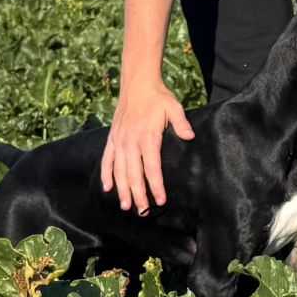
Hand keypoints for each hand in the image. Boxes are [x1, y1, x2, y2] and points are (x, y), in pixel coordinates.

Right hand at [100, 80, 194, 215]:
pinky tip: (107, 188)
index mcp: (147, 137)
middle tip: (143, 212)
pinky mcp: (113, 138)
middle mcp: (131, 141)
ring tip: (126, 206)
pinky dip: (106, 174)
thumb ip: (181, 123)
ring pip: (119, 170)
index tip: (160, 200)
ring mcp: (120, 140)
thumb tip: (190, 137)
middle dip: (139, 195)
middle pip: (134, 174)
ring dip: (122, 189)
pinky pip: (107, 159)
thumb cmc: (158, 97)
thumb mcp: (174, 107)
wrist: (138, 83)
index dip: (156, 185)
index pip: (152, 167)